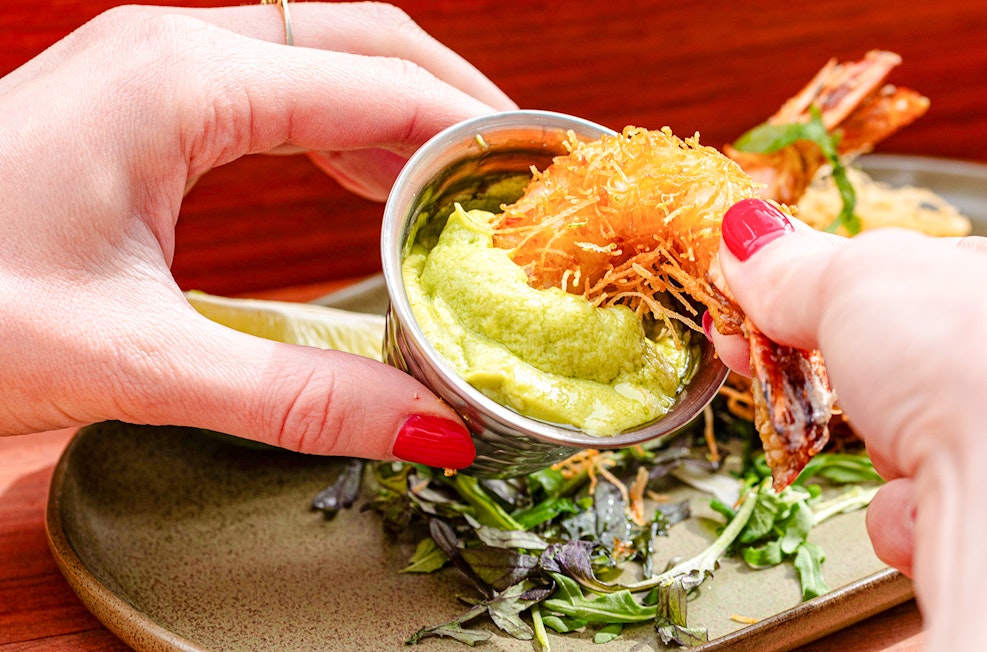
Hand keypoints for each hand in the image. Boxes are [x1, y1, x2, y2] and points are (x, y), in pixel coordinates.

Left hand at [0, 3, 516, 468]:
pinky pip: (272, 90)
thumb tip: (430, 427)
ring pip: (318, 55)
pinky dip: (338, 129)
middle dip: (450, 99)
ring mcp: (152, 68)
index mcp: (182, 83)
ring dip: (396, 113)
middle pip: (360, 37)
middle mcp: (173, 50)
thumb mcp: (136, 362)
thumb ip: (297, 397)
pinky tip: (366, 182)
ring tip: (458, 189)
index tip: (539, 180)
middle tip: (514, 175)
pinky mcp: (139, 103)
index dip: (473, 130)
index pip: (378, 82)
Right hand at [712, 198, 986, 649]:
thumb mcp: (859, 278)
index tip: (763, 298)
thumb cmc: (980, 365)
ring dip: (880, 447)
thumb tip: (748, 244)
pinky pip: (936, 501)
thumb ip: (796, 264)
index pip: (921, 264)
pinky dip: (905, 509)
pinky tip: (917, 504)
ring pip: (917, 432)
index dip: (833, 283)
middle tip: (778, 364)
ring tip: (887, 442)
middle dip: (844, 371)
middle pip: (909, 352)